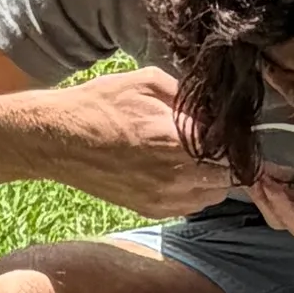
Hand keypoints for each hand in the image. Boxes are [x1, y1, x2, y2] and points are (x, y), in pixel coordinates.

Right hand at [67, 68, 225, 208]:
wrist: (56, 139)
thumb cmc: (98, 105)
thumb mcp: (147, 82)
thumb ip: (189, 97)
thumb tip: (216, 109)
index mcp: (174, 141)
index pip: (232, 151)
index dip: (237, 140)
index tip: (231, 129)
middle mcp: (173, 177)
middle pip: (229, 177)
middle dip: (226, 159)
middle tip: (213, 140)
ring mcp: (161, 199)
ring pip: (213, 195)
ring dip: (212, 176)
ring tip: (192, 155)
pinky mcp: (150, 209)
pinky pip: (190, 206)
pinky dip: (193, 190)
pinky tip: (175, 169)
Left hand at [251, 142, 293, 239]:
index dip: (283, 210)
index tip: (270, 187)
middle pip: (285, 219)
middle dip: (265, 201)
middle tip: (251, 175)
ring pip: (284, 204)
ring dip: (265, 190)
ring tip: (249, 167)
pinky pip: (293, 185)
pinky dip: (276, 176)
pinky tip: (263, 162)